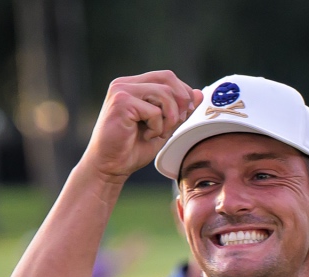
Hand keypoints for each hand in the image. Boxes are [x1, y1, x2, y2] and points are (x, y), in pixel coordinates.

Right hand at [80, 71, 200, 181]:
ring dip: (169, 118)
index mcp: (133, 85)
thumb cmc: (132, 149)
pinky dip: (157, 127)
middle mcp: (125, 83)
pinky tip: (145, 136)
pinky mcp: (120, 102)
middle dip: (180, 103)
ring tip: (157, 133)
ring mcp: (121, 90)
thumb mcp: (164, 127)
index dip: (183, 94)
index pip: (167, 77)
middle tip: (174, 124)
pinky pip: (154, 111)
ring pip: (164, 94)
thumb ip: (179, 110)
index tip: (182, 117)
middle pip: (168, 79)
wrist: (109, 167)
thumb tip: (199, 93)